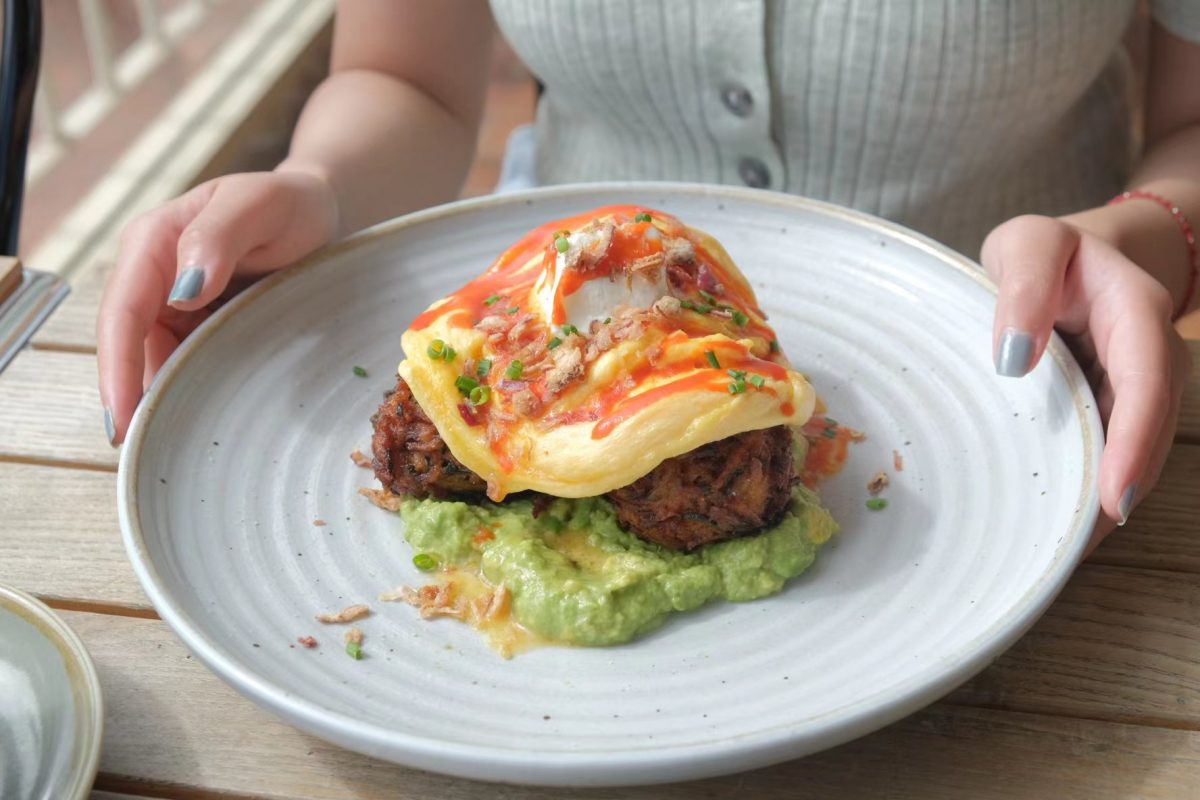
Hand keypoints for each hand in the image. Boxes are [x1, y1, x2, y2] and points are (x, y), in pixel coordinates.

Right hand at [97, 169, 338, 443]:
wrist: (316, 212)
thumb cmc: (287, 203)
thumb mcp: (259, 205)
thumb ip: (218, 236)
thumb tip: (182, 291)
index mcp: (153, 243)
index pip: (121, 312)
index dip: (116, 367)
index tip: (120, 416)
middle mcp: (154, 278)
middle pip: (129, 347)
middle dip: (130, 398)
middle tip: (140, 452)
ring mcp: (175, 306)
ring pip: (156, 362)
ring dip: (161, 401)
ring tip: (169, 450)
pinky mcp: (200, 326)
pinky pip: (187, 363)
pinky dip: (190, 392)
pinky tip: (200, 425)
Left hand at [982, 214, 1191, 549]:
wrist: (1070, 258)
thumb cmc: (1044, 253)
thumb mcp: (1027, 244)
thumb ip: (1023, 284)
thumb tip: (1013, 359)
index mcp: (1135, 311)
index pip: (1147, 378)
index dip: (1136, 440)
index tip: (1113, 497)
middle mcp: (1150, 356)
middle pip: (1147, 432)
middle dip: (1120, 490)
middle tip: (1076, 548)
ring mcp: (1136, 389)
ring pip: (1132, 453)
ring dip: (1103, 505)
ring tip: (1060, 553)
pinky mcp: (1115, 412)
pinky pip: (1110, 454)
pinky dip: (1087, 492)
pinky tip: (1057, 532)